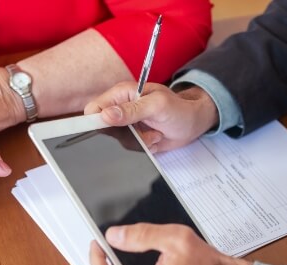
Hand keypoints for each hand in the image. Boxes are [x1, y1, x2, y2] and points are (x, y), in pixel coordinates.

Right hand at [84, 81, 219, 152]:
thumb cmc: (179, 108)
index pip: (94, 108)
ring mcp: (127, 125)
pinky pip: (131, 149)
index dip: (94, 120)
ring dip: (140, 141)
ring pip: (119, 142)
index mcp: (122, 94)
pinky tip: (155, 138)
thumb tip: (107, 115)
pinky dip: (145, 147)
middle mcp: (121, 109)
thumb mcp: (157, 106)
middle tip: (143, 129)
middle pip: (105, 129)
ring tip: (155, 132)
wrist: (192, 123)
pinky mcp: (134, 137)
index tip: (104, 129)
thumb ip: (131, 110)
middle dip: (125, 134)